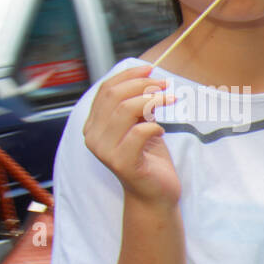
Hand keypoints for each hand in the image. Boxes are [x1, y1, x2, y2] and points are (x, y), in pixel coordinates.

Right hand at [82, 64, 179, 207]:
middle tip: (165, 85)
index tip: (151, 69)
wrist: (155, 194)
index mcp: (93, 124)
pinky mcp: (122, 162)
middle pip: (114, 96)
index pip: (105, 90)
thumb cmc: (149, 158)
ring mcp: (105, 150)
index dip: (128, 75)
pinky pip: (138, 132)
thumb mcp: (139, 125)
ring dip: (152, 100)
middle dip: (143, 85)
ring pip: (125, 110)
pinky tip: (162, 129)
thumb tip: (145, 76)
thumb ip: (134, 105)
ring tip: (170, 100)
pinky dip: (154, 125)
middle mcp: (93, 136)